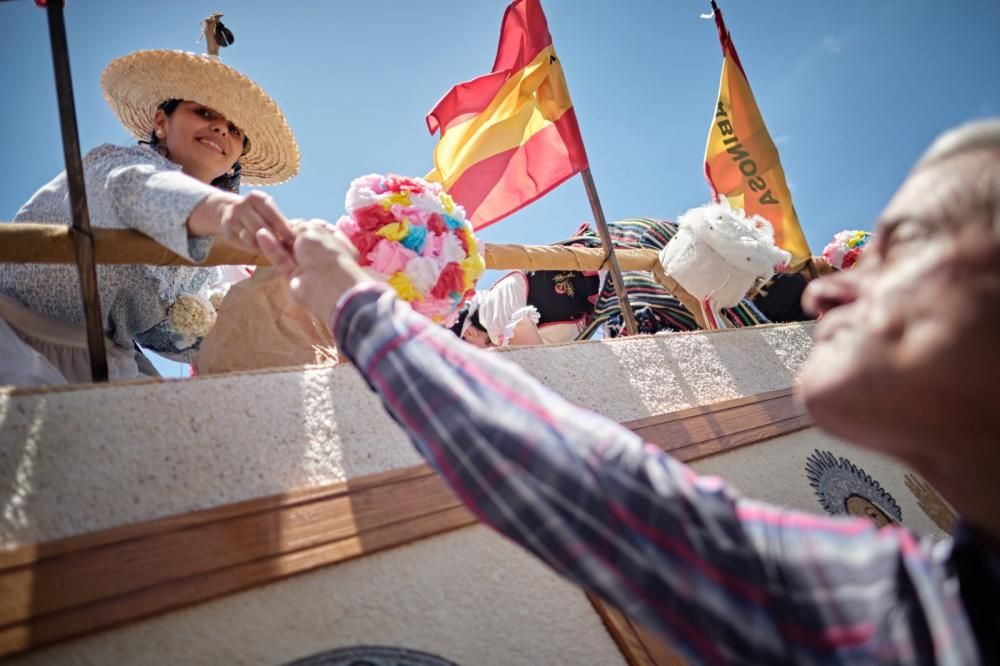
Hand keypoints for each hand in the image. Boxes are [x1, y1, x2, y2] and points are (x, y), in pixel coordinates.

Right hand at [188, 190, 294, 252]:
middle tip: (290, 252)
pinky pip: (244, 244)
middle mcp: (243, 205)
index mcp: (257, 198)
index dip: (286, 231)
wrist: (225, 210)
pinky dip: (255, 248)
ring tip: (278, 253)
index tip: (297, 242)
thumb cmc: (256, 213)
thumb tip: (301, 232)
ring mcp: (232, 218)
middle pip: (263, 229)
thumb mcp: (266, 210)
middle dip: (277, 241)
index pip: (274, 217)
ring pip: (252, 238)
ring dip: (266, 247)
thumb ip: (280, 220)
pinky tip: (264, 251)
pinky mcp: (226, 231)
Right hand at [257, 220, 374, 324]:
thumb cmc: (327, 254)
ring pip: (290, 251)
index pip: (321, 229)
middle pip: (303, 241)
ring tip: (261, 226)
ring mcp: (309, 268)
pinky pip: (283, 261)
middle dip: (289, 232)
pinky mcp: (295, 278)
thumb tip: (293, 226)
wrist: (328, 287)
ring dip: (277, 240)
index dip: (307, 223)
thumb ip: (301, 227)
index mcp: (336, 242)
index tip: (294, 219)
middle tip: (273, 223)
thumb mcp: (313, 232)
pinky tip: (261, 236)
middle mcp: (324, 255)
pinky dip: (272, 249)